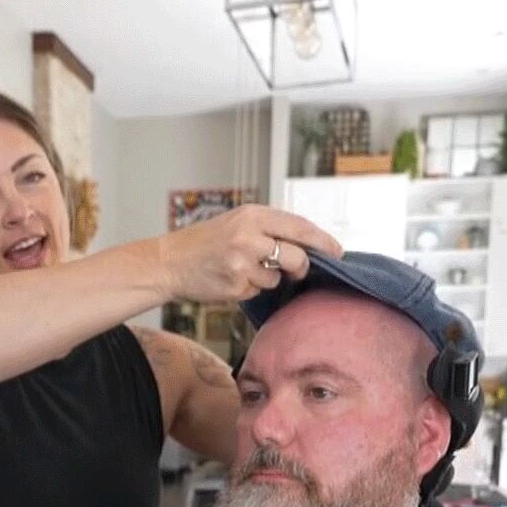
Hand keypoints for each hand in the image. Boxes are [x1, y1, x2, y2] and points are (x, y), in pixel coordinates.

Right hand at [155, 204, 343, 304]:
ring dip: (268, 278)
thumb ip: (270, 229)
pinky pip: (258, 291)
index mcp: (252, 215)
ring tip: (243, 269)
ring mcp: (242, 262)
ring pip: (277, 277)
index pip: (300, 227)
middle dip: (301, 267)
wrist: (169, 262)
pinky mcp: (235, 285)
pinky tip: (231, 280)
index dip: (322, 241)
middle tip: (296, 270)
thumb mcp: (237, 222)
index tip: (338, 251)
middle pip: (297, 256)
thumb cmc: (206, 242)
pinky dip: (250, 288)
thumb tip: (308, 244)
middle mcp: (249, 236)